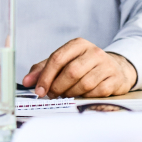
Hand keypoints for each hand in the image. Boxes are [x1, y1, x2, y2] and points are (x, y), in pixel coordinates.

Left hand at [21, 39, 137, 97]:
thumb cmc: (84, 67)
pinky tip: (84, 94)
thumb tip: (27, 81)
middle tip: (54, 95)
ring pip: (84, 84)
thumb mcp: (63, 63)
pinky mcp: (115, 78)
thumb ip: (43, 70)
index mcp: (79, 45)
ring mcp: (107, 64)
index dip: (46, 77)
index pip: (58, 58)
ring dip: (72, 94)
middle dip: (58, 88)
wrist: (114, 69)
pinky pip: (96, 92)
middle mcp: (94, 51)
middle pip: (71, 72)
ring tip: (69, 94)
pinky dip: (86, 97)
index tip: (39, 91)